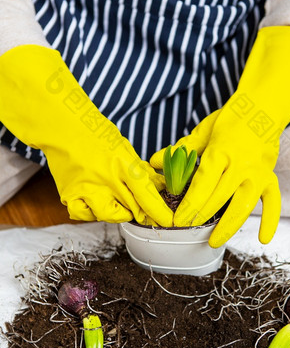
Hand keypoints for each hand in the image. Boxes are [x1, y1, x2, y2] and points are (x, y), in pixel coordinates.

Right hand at [0, 45, 172, 225]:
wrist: (63, 126)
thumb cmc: (95, 134)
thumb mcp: (124, 148)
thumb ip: (141, 170)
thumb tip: (160, 186)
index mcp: (123, 164)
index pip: (147, 194)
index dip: (159, 212)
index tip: (167, 221)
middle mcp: (106, 179)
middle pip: (132, 209)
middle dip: (142, 213)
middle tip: (142, 209)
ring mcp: (87, 188)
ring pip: (111, 216)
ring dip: (119, 213)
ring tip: (116, 200)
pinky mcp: (70, 195)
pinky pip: (86, 215)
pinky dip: (92, 212)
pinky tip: (94, 202)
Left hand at [151, 26, 289, 245]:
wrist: (264, 106)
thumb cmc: (231, 119)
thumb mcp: (204, 131)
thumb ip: (182, 150)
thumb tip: (154, 161)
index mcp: (221, 151)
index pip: (202, 184)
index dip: (189, 204)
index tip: (177, 220)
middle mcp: (241, 164)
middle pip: (219, 197)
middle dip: (201, 217)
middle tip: (186, 230)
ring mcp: (258, 172)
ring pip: (243, 205)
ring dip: (228, 226)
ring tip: (213, 242)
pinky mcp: (270, 176)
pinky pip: (273, 202)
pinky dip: (270, 221)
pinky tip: (263, 239)